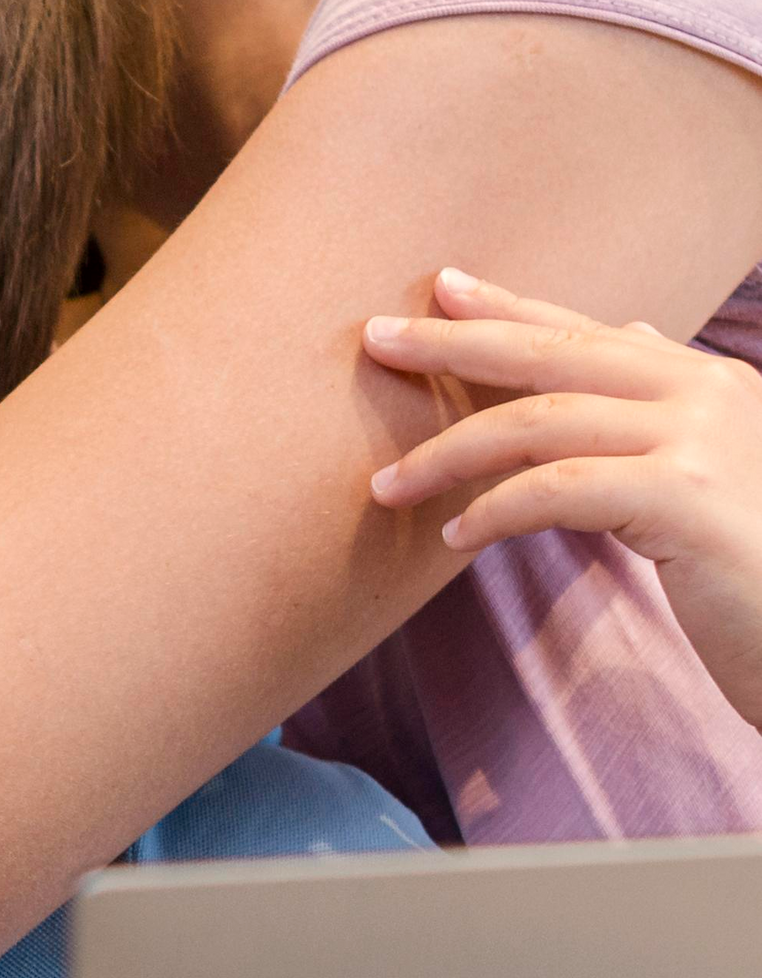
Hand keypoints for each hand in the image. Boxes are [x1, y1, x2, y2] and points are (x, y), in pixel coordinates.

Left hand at [364, 268, 761, 719]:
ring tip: (386, 485)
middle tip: (376, 338)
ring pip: (540, 422)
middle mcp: (706, 391)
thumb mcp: (704, 470)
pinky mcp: (685, 496)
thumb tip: (627, 334)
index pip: (587, 331)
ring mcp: (699, 438)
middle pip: (553, 354)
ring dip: (448, 452)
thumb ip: (662, 408)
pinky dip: (496, 510)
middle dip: (456, 345)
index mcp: (705, 381)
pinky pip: (558, 489)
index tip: (440, 287)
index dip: (510, 306)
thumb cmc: (754, 566)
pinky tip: (455, 536)